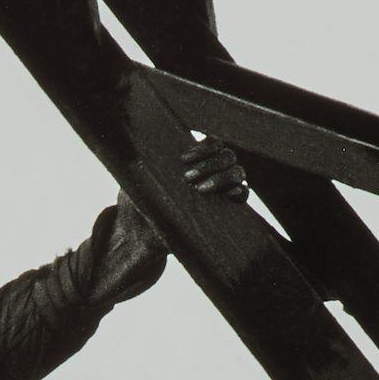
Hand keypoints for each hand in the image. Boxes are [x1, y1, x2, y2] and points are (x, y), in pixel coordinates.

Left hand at [88, 134, 249, 309]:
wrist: (139, 235)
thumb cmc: (136, 203)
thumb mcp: (138, 176)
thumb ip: (143, 160)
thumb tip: (136, 144)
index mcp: (193, 160)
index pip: (213, 143)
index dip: (204, 147)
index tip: (184, 159)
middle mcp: (210, 173)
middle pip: (228, 156)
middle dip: (210, 163)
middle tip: (188, 178)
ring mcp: (220, 191)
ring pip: (237, 173)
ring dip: (222, 177)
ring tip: (200, 190)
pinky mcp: (225, 211)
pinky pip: (242, 195)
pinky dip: (239, 192)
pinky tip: (228, 195)